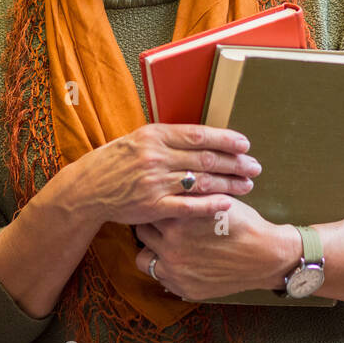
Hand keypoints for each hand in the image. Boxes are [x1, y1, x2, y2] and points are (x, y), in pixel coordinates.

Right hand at [56, 124, 261, 227]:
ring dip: (229, 184)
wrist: (89, 187)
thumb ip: (169, 138)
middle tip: (255, 167)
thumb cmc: (117, 160)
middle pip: (206, 159)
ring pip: (201, 182)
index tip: (245, 144)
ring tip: (248, 185)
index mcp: (155, 135)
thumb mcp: (139, 138)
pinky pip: (188, 207)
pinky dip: (210, 205)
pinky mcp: (153, 207)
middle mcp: (156, 157)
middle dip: (235, 163)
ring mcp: (155, 183)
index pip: (199, 135)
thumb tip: (204, 137)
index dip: (226, 139)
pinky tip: (227, 203)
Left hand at [133, 198, 301, 300]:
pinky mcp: (183, 288)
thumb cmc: (242, 224)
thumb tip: (166, 183)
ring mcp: (176, 271)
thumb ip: (188, 194)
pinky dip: (166, 268)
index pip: (148, 209)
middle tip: (161, 223)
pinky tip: (180, 259)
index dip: (154, 205)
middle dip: (151, 226)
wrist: (265, 255)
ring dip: (153, 250)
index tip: (156, 204)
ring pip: (144, 258)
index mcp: (178, 221)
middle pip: (142, 232)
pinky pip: (160, 277)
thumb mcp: (214, 200)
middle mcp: (172, 247)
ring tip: (166, 243)